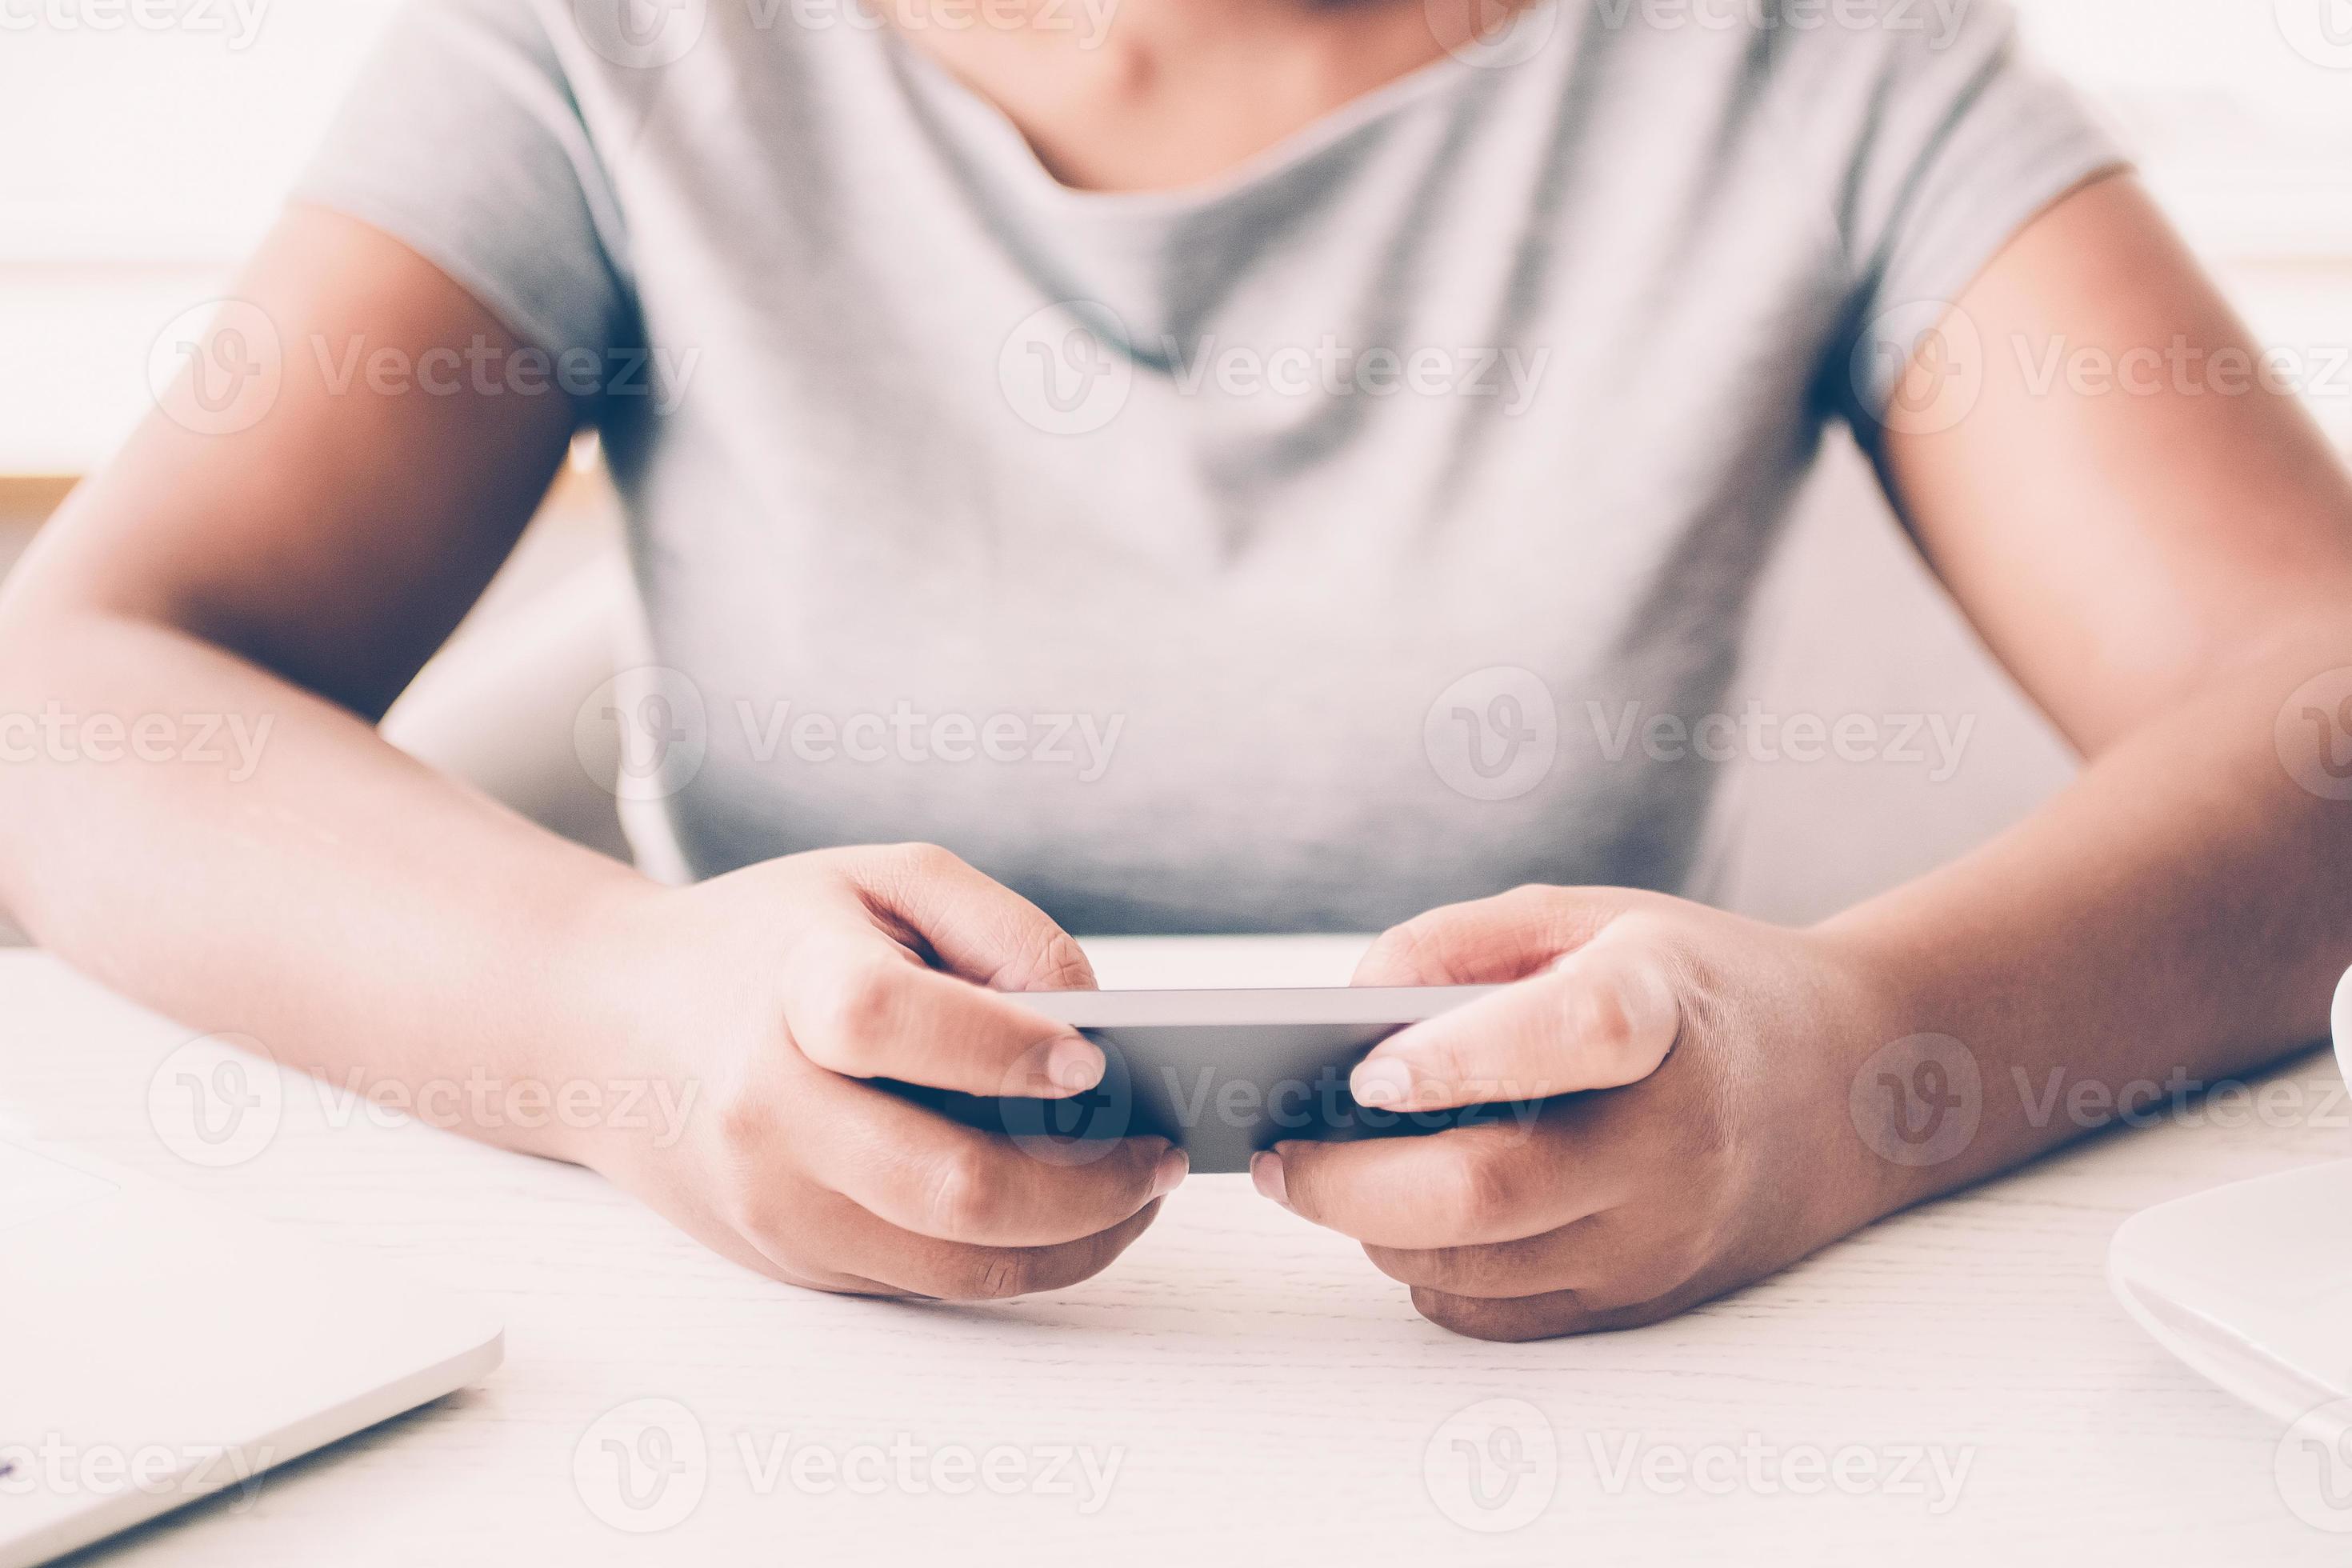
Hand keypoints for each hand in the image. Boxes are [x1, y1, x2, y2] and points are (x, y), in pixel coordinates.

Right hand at [570, 843, 1186, 1299]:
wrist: (611, 1026)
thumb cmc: (770, 940)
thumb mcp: (881, 879)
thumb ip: (997, 930)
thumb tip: (1094, 1019)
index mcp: (790, 989)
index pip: (891, 1026)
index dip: (1006, 1049)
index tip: (1100, 1057)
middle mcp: (769, 1109)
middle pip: (947, 1183)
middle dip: (1088, 1185)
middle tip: (1162, 1154)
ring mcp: (775, 1201)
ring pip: (953, 1262)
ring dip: (1076, 1241)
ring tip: (1139, 1192)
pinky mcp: (790, 1259)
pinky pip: (929, 1283)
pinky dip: (1018, 1258)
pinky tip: (1069, 1213)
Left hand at [1250, 886, 1902, 1339]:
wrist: (1853, 1084)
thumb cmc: (1693, 987)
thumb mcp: (1588, 917)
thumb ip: (1457, 942)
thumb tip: (1347, 1008)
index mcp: (1669, 1012)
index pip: (1571, 1036)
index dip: (1458, 1058)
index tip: (1363, 1069)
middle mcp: (1676, 1138)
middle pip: (1489, 1191)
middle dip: (1349, 1182)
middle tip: (1278, 1156)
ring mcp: (1665, 1234)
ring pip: (1475, 1265)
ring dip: (1374, 1228)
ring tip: (1329, 1176)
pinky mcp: (1648, 1297)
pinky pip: (1500, 1312)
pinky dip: (1428, 1272)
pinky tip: (1406, 1220)